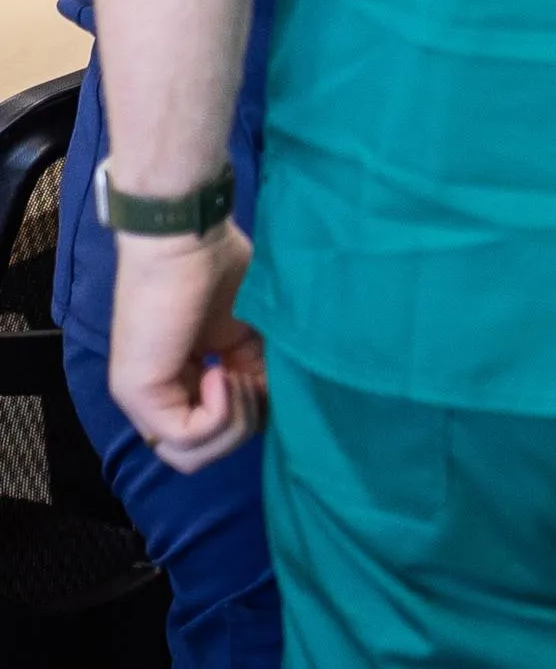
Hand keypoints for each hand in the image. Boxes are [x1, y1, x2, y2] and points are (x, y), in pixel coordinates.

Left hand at [107, 222, 265, 473]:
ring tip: (236, 375)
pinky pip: (187, 434)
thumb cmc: (223, 269)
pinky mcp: (138, 392)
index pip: (219, 434)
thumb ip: (261, 375)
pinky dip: (219, 409)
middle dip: (246, 425)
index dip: (255, 414)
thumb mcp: (255, 334)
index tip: (268, 374)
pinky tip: (220, 370)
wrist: (188, 239)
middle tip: (253, 378)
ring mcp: (145, 399)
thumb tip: (277, 408)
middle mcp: (161, 396)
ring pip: (192, 455)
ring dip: (233, 421)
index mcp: (187, 382)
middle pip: (205, 454)